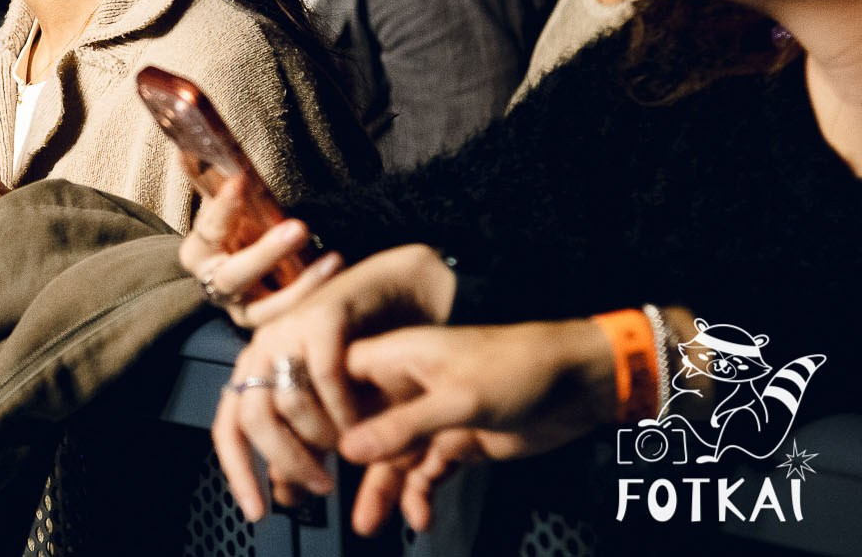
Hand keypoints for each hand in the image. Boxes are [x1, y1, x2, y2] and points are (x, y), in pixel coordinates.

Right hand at [179, 177, 337, 325]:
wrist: (240, 277)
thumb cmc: (232, 233)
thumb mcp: (221, 208)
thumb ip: (207, 178)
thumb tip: (188, 147)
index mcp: (198, 254)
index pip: (208, 230)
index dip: (223, 207)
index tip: (240, 181)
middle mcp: (216, 288)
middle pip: (236, 275)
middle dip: (266, 253)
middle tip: (298, 228)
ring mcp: (245, 312)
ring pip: (270, 308)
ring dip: (302, 286)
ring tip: (333, 260)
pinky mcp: (273, 326)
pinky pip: (295, 319)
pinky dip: (317, 299)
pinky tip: (339, 275)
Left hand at [210, 245, 455, 520]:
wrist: (403, 292)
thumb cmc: (368, 351)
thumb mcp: (331, 411)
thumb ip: (307, 449)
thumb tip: (285, 495)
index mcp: (256, 369)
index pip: (228, 427)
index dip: (239, 472)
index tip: (258, 510)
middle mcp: (263, 346)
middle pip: (255, 418)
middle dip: (290, 461)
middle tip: (323, 483)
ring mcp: (289, 327)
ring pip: (289, 400)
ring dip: (324, 435)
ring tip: (351, 444)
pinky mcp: (321, 314)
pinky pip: (325, 374)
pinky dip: (345, 406)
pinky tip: (363, 418)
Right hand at [340, 319, 617, 534]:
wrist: (578, 384)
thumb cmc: (519, 367)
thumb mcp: (455, 398)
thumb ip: (401, 427)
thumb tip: (348, 449)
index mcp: (396, 357)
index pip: (338, 379)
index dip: (317, 410)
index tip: (301, 445)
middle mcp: (406, 386)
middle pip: (361, 426)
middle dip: (346, 463)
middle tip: (321, 495)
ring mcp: (431, 416)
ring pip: (393, 456)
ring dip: (384, 489)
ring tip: (372, 524)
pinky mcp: (455, 440)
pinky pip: (425, 472)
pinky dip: (421, 494)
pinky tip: (420, 516)